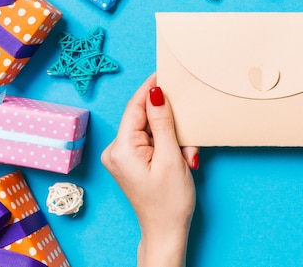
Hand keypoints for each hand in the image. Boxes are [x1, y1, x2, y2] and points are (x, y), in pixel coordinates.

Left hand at [101, 74, 198, 266]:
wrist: (166, 231)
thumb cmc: (170, 201)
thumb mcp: (171, 157)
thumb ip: (162, 122)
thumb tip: (156, 93)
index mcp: (121, 148)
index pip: (136, 106)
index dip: (151, 87)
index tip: (165, 71)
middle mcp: (116, 150)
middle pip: (144, 117)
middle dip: (169, 121)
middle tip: (187, 136)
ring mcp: (122, 156)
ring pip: (150, 128)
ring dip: (171, 135)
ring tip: (185, 155)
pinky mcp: (131, 160)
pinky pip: (150, 140)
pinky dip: (167, 143)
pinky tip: (179, 156)